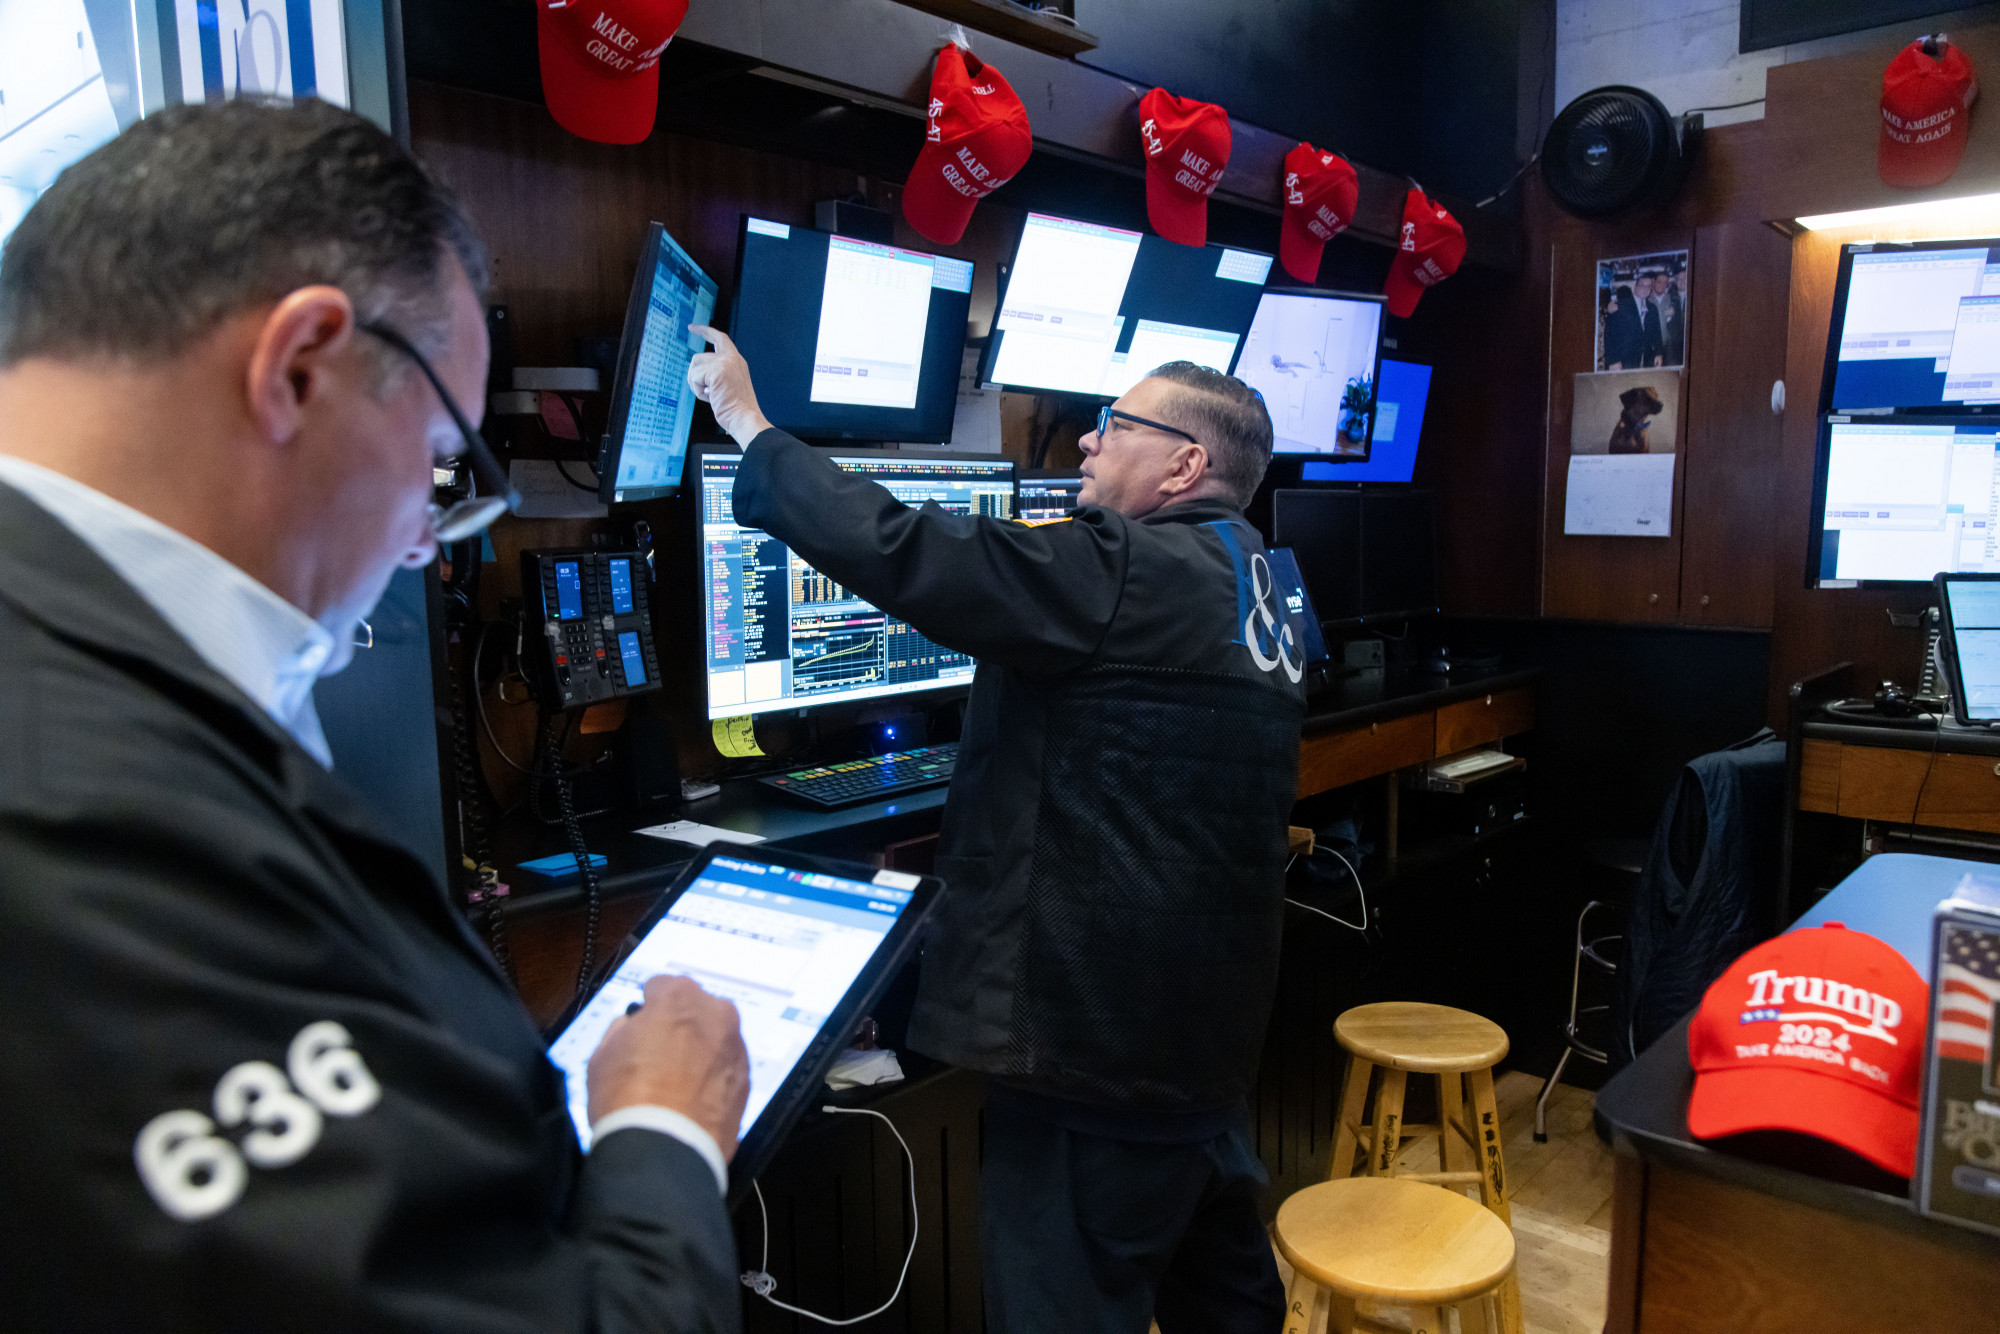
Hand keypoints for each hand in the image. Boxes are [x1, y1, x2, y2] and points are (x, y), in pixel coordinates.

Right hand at [587, 974, 749, 1159]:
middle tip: (659, 1053)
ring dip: (700, 1051)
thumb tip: (630, 1028)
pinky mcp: (746, 1081)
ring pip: (715, 1039)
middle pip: (696, 1009)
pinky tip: (691, 1098)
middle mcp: (715, 1014)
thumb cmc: (628, 1100)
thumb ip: (622, 1029)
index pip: (661, 986)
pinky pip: (726, 1069)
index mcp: (679, 996)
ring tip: (675, 1081)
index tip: (642, 1020)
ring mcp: (735, 1048)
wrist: (663, 1150)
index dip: (647, 1006)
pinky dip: (713, 1077)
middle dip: (680, 1025)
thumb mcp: (603, 1054)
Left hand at [687, 324, 772, 447]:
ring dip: (697, 384)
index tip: (693, 328)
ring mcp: (725, 363)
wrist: (745, 419)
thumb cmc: (738, 410)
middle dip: (695, 376)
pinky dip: (698, 390)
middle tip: (705, 392)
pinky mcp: (716, 371)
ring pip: (694, 366)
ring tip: (712, 396)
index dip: (705, 331)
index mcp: (737, 361)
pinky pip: (694, 377)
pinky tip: (711, 398)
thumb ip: (717, 374)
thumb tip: (698, 374)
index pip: (719, 338)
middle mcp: (732, 358)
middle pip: (698, 358)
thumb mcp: (728, 385)